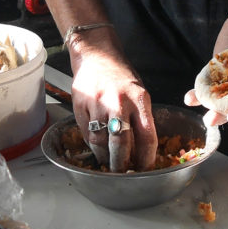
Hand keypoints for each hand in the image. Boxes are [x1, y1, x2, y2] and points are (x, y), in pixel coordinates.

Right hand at [69, 36, 158, 173]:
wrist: (96, 56)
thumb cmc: (121, 76)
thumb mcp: (140, 93)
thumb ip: (141, 118)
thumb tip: (141, 149)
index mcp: (140, 100)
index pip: (147, 136)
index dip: (147, 157)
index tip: (146, 168)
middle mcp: (119, 103)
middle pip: (121, 143)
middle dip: (122, 163)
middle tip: (123, 172)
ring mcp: (97, 105)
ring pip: (100, 141)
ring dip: (104, 157)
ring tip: (108, 163)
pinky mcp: (80, 106)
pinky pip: (86, 133)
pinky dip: (92, 144)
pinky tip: (97, 147)